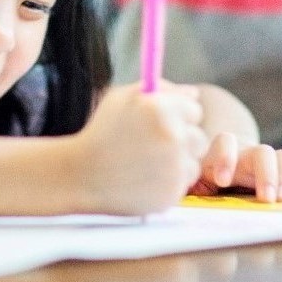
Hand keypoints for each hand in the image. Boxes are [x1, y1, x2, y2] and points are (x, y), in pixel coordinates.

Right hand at [76, 82, 208, 214]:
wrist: (81, 175)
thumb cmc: (102, 132)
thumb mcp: (123, 98)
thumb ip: (162, 89)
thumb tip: (194, 95)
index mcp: (161, 108)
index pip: (194, 110)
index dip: (178, 117)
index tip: (160, 125)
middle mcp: (172, 135)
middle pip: (200, 138)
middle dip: (182, 142)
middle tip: (154, 147)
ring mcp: (174, 166)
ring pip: (194, 163)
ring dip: (177, 164)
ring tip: (146, 164)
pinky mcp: (172, 192)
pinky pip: (182, 185)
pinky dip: (168, 184)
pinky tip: (144, 180)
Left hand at [190, 131, 281, 201]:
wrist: (219, 180)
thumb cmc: (203, 188)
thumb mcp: (193, 191)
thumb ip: (192, 199)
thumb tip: (196, 222)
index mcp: (219, 155)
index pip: (224, 141)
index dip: (225, 156)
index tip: (223, 181)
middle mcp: (247, 154)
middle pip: (261, 151)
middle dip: (265, 173)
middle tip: (267, 199)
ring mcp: (268, 163)